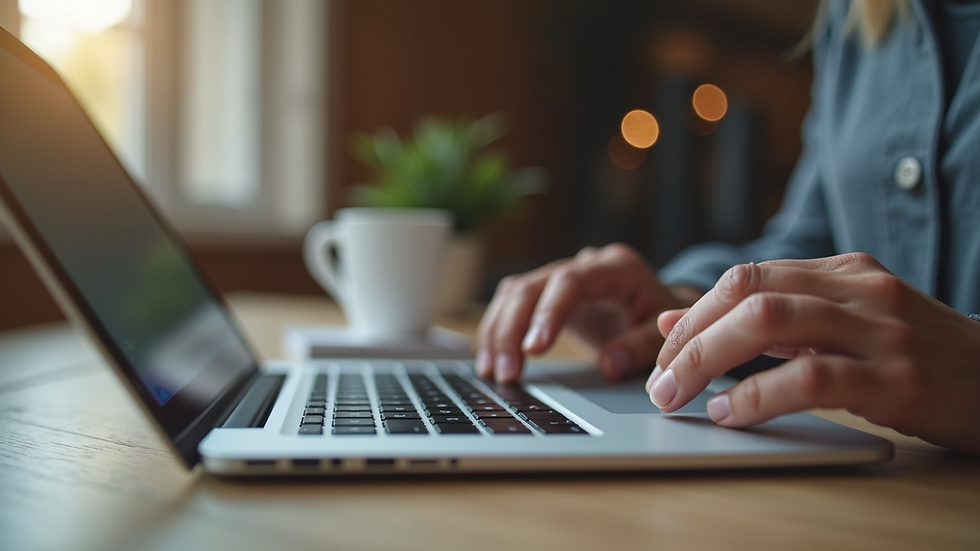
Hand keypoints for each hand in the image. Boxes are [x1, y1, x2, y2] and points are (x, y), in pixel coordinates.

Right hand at [476, 243, 699, 382]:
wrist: (661, 308)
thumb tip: (609, 364)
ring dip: (498, 332)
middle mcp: (583, 264)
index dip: (548, 314)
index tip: (533, 350)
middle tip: (507, 374)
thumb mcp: (667, 335)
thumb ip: (642, 347)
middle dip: (513, 330)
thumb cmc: (665, 320)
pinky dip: (497, 331)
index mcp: (616, 268)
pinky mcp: (546, 293)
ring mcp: (561, 276)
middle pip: (532, 286)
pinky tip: (490, 361)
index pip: (570, 282)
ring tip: (493, 373)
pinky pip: (511, 304)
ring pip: (514, 293)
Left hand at [648, 253, 979, 454]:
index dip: (694, 312)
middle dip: (690, 336)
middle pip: (748, 293)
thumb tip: (674, 323)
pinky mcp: (897, 380)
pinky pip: (809, 379)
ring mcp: (882, 331)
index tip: (663, 349)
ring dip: (707, 360)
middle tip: (659, 379)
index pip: (747, 276)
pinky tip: (730, 413)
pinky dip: (756, 395)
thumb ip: (767, 322)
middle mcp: (860, 290)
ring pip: (770, 321)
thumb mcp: (840, 327)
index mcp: (844, 273)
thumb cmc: (914, 358)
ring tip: (677, 393)